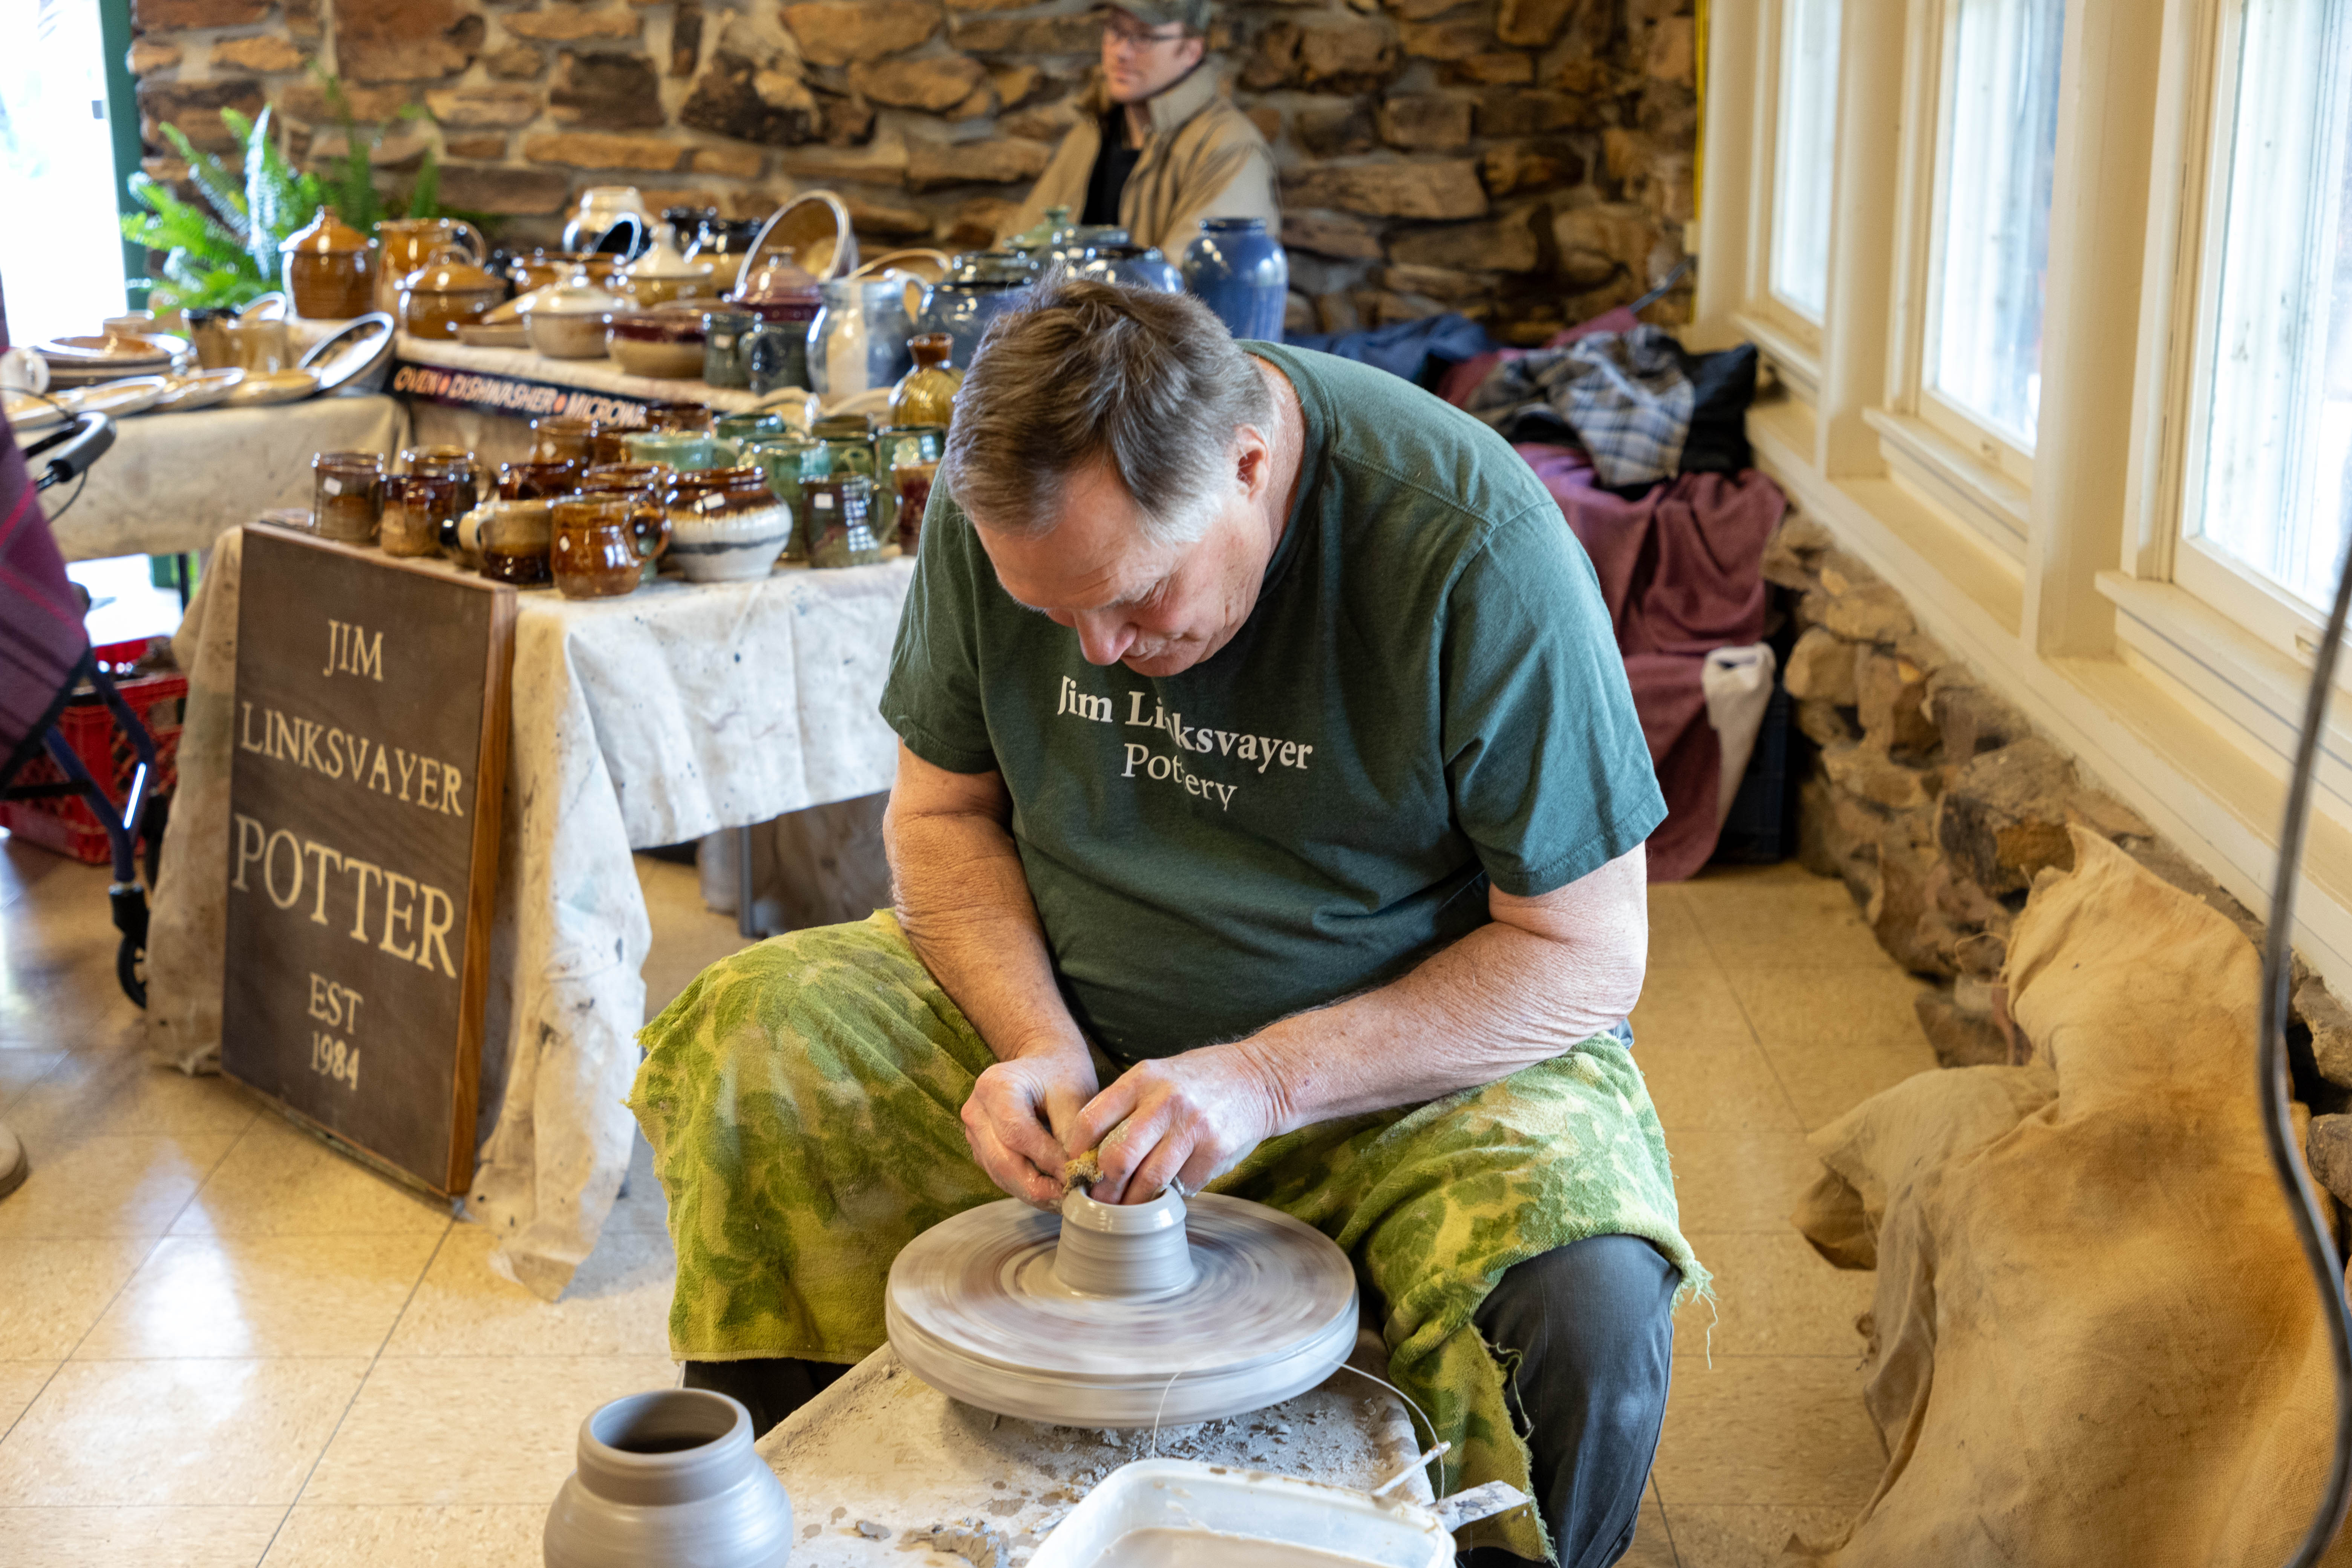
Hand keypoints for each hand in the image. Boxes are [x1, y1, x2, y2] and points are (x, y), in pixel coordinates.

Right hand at [961, 1044, 1099, 1208]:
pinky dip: (1025, 1187)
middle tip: (1071, 1199)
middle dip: (1039, 1187)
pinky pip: (999, 1175)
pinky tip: (1050, 1191)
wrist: (1044, 1063)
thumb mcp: (1076, 1097)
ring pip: (1000, 1174)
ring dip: (1033, 1192)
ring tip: (1064, 1199)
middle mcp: (976, 1110)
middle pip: (1003, 1162)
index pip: (1019, 1136)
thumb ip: (1074, 1136)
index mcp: (995, 1087)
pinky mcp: (979, 1147)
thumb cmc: (1062, 1075)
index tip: (1078, 1177)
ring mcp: (973, 1131)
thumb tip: (1076, 1175)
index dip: (1048, 1161)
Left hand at [1065, 1045, 1282, 1204]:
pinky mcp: (1217, 1149)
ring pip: (1150, 1180)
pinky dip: (1172, 1196)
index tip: (1076, 1169)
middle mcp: (1166, 1101)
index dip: (1076, 1152)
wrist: (1261, 1078)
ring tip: (1125, 1213)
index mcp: (1142, 1079)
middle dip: (1103, 1188)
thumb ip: (1126, 1106)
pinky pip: (1184, 1185)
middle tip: (1098, 1203)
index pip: (1091, 1120)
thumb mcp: (1157, 1076)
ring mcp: (1194, 1126)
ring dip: (1133, 1204)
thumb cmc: (1199, 1081)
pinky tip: (1170, 1193)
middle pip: (1117, 1157)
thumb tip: (1088, 1153)